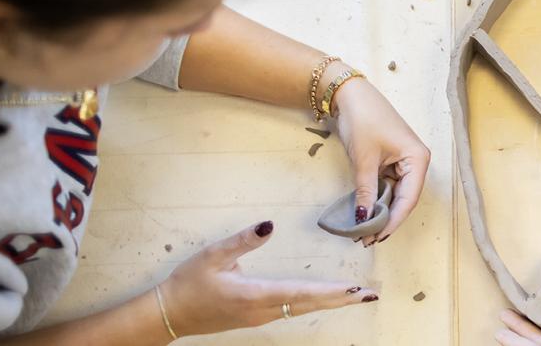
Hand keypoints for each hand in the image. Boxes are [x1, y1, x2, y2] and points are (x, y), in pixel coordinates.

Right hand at [160, 221, 380, 336]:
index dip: (329, 291)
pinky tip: (327, 299)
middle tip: (370, 295)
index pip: (300, 293)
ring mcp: (261, 317)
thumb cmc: (188, 283)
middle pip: (310, 305)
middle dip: (342, 300)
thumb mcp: (212, 256)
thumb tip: (269, 224)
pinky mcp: (257, 317)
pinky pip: (293, 310)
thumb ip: (242, 240)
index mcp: (253, 295)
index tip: (354, 289)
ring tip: (357, 297)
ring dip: (331, 302)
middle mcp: (262, 310)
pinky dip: (314, 303)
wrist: (170, 314)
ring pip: (303, 309)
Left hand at [332, 79, 431, 246]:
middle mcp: (415, 163)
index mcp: (417, 159)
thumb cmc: (363, 120)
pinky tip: (364, 212)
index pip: (408, 199)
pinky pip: (386, 186)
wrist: (349, 95)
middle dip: (385, 220)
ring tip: (362, 230)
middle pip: (403, 200)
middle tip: (366, 239)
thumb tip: (364, 219)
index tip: (376, 238)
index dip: (392, 221)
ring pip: (394, 195)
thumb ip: (366, 191)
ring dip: (379, 211)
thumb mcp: (364, 159)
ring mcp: (403, 162)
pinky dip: (375, 199)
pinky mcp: (391, 161)